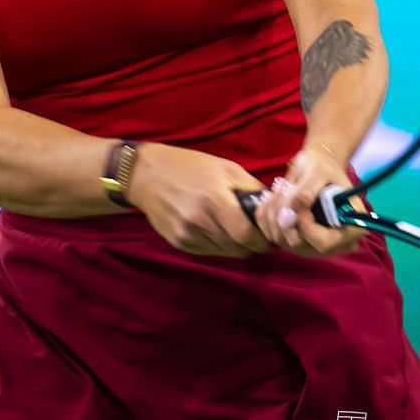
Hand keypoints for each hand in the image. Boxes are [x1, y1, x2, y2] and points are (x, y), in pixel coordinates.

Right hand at [129, 143, 269, 257]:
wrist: (146, 174)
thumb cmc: (191, 166)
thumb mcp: (226, 168)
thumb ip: (252, 188)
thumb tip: (272, 208)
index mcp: (216, 202)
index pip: (248, 237)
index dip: (262, 241)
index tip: (267, 236)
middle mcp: (200, 223)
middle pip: (238, 249)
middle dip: (250, 244)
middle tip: (252, 232)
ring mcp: (187, 235)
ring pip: (223, 253)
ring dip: (232, 245)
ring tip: (231, 227)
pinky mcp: (178, 243)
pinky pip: (207, 252)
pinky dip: (216, 244)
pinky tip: (212, 227)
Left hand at [253, 143, 366, 256]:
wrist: (317, 169)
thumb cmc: (324, 167)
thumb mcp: (319, 172)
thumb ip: (305, 194)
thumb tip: (287, 215)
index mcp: (350, 230)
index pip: (323, 242)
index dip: (305, 225)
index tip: (296, 201)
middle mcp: (332, 244)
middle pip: (298, 244)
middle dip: (284, 215)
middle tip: (284, 186)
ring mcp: (312, 245)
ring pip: (280, 239)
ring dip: (272, 211)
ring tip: (279, 187)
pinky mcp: (293, 240)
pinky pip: (270, 234)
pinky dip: (265, 214)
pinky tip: (271, 197)